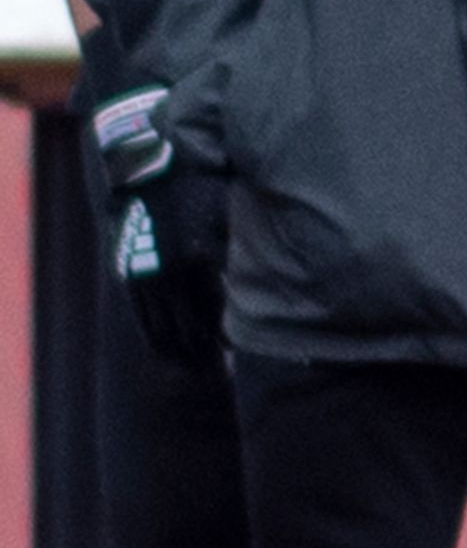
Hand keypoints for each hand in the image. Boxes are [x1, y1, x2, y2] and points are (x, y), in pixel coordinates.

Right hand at [111, 165, 228, 372]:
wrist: (148, 176)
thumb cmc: (198, 190)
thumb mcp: (227, 218)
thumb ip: (239, 251)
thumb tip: (258, 281)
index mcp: (194, 263)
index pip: (212, 312)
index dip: (223, 337)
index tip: (234, 355)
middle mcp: (167, 276)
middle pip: (186, 326)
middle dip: (200, 349)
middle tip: (215, 371)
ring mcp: (143, 277)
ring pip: (159, 324)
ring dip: (175, 347)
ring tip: (189, 367)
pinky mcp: (127, 275)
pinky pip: (139, 313)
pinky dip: (151, 333)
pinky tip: (160, 348)